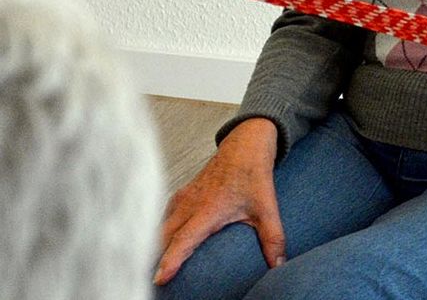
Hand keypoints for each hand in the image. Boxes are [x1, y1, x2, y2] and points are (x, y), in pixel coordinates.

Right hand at [154, 117, 283, 285]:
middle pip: (163, 237)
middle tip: (149, 281)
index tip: (159, 278)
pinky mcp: (180, 196)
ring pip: (160, 228)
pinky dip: (157, 234)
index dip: (171, 259)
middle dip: (154, 259)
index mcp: (208, 209)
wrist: (245, 144)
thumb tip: (279, 264)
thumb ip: (272, 237)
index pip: (184, 238)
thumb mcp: (267, 207)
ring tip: (148, 268)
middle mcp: (190, 205)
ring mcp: (182, 199)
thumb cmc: (253, 173)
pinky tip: (157, 247)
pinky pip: (162, 218)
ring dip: (153, 247)